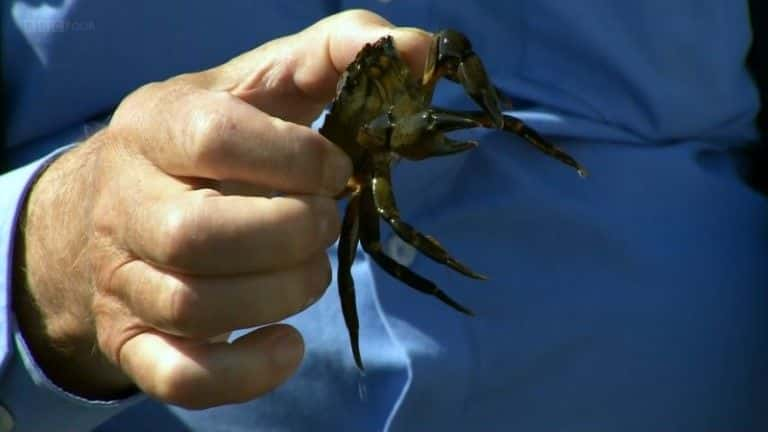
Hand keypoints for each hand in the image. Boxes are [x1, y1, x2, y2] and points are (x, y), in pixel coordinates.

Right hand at [12, 10, 430, 407]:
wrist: (117, 207)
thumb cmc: (211, 140)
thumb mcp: (263, 84)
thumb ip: (336, 52)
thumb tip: (422, 50)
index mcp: (156, 125)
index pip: (215, 138)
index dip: (295, 159)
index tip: (337, 170)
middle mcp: (125, 203)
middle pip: (196, 235)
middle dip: (290, 234)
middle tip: (327, 222)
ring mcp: (123, 278)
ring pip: (194, 306)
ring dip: (281, 294)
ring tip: (311, 271)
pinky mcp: (134, 339)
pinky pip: (178, 376)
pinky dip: (245, 374)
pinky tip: (288, 343)